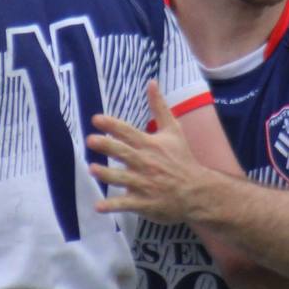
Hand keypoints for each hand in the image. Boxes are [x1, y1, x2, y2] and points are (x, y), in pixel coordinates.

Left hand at [89, 80, 208, 221]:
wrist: (197, 190)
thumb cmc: (182, 158)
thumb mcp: (173, 130)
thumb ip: (159, 107)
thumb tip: (151, 82)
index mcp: (150, 145)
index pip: (128, 132)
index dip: (112, 125)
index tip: (96, 119)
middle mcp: (145, 163)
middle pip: (123, 153)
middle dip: (107, 146)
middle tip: (91, 140)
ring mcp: (144, 184)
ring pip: (122, 178)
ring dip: (107, 174)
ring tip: (92, 169)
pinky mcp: (144, 202)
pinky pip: (126, 204)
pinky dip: (112, 206)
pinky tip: (98, 206)